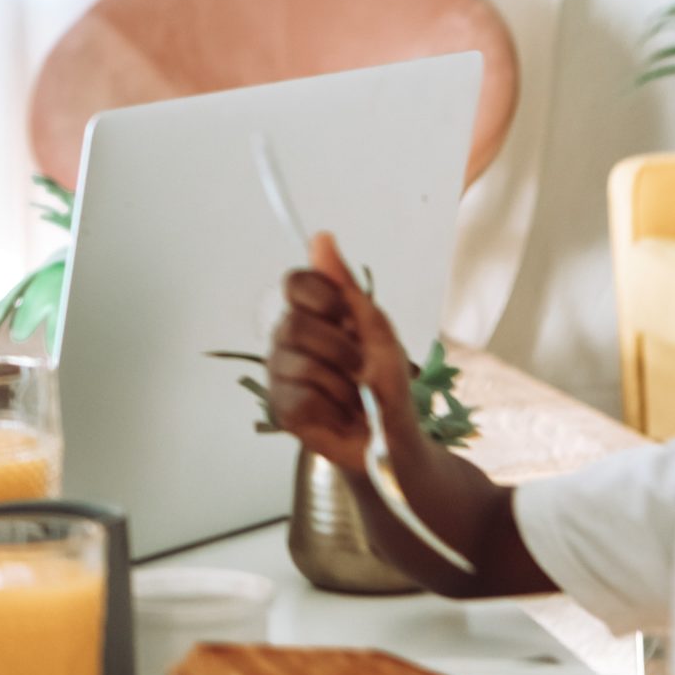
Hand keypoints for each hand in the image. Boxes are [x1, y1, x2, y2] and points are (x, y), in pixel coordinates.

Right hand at [265, 231, 413, 474]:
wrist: (394, 437)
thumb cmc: (386, 383)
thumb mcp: (378, 332)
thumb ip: (347, 288)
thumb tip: (321, 237)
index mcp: (312, 314)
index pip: (296, 282)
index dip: (322, 297)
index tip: (346, 316)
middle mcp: (288, 339)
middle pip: (296, 325)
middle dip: (341, 350)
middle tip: (361, 369)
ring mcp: (280, 374)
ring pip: (300, 364)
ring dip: (342, 385)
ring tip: (353, 398)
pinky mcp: (281, 408)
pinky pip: (300, 398)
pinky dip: (332, 409)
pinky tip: (339, 416)